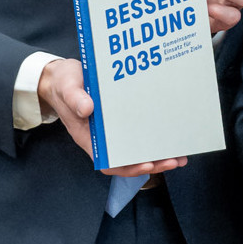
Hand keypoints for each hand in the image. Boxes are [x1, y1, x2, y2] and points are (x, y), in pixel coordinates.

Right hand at [36, 58, 186, 176]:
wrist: (62, 76)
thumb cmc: (64, 84)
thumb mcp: (67, 87)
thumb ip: (75, 98)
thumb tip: (87, 108)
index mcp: (89, 136)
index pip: (108, 161)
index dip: (128, 167)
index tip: (147, 165)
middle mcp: (102, 137)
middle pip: (128, 159)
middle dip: (152, 163)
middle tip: (174, 160)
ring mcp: (113, 129)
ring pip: (137, 147)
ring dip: (158, 153)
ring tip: (179, 155)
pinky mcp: (121, 118)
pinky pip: (139, 132)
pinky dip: (155, 136)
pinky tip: (170, 135)